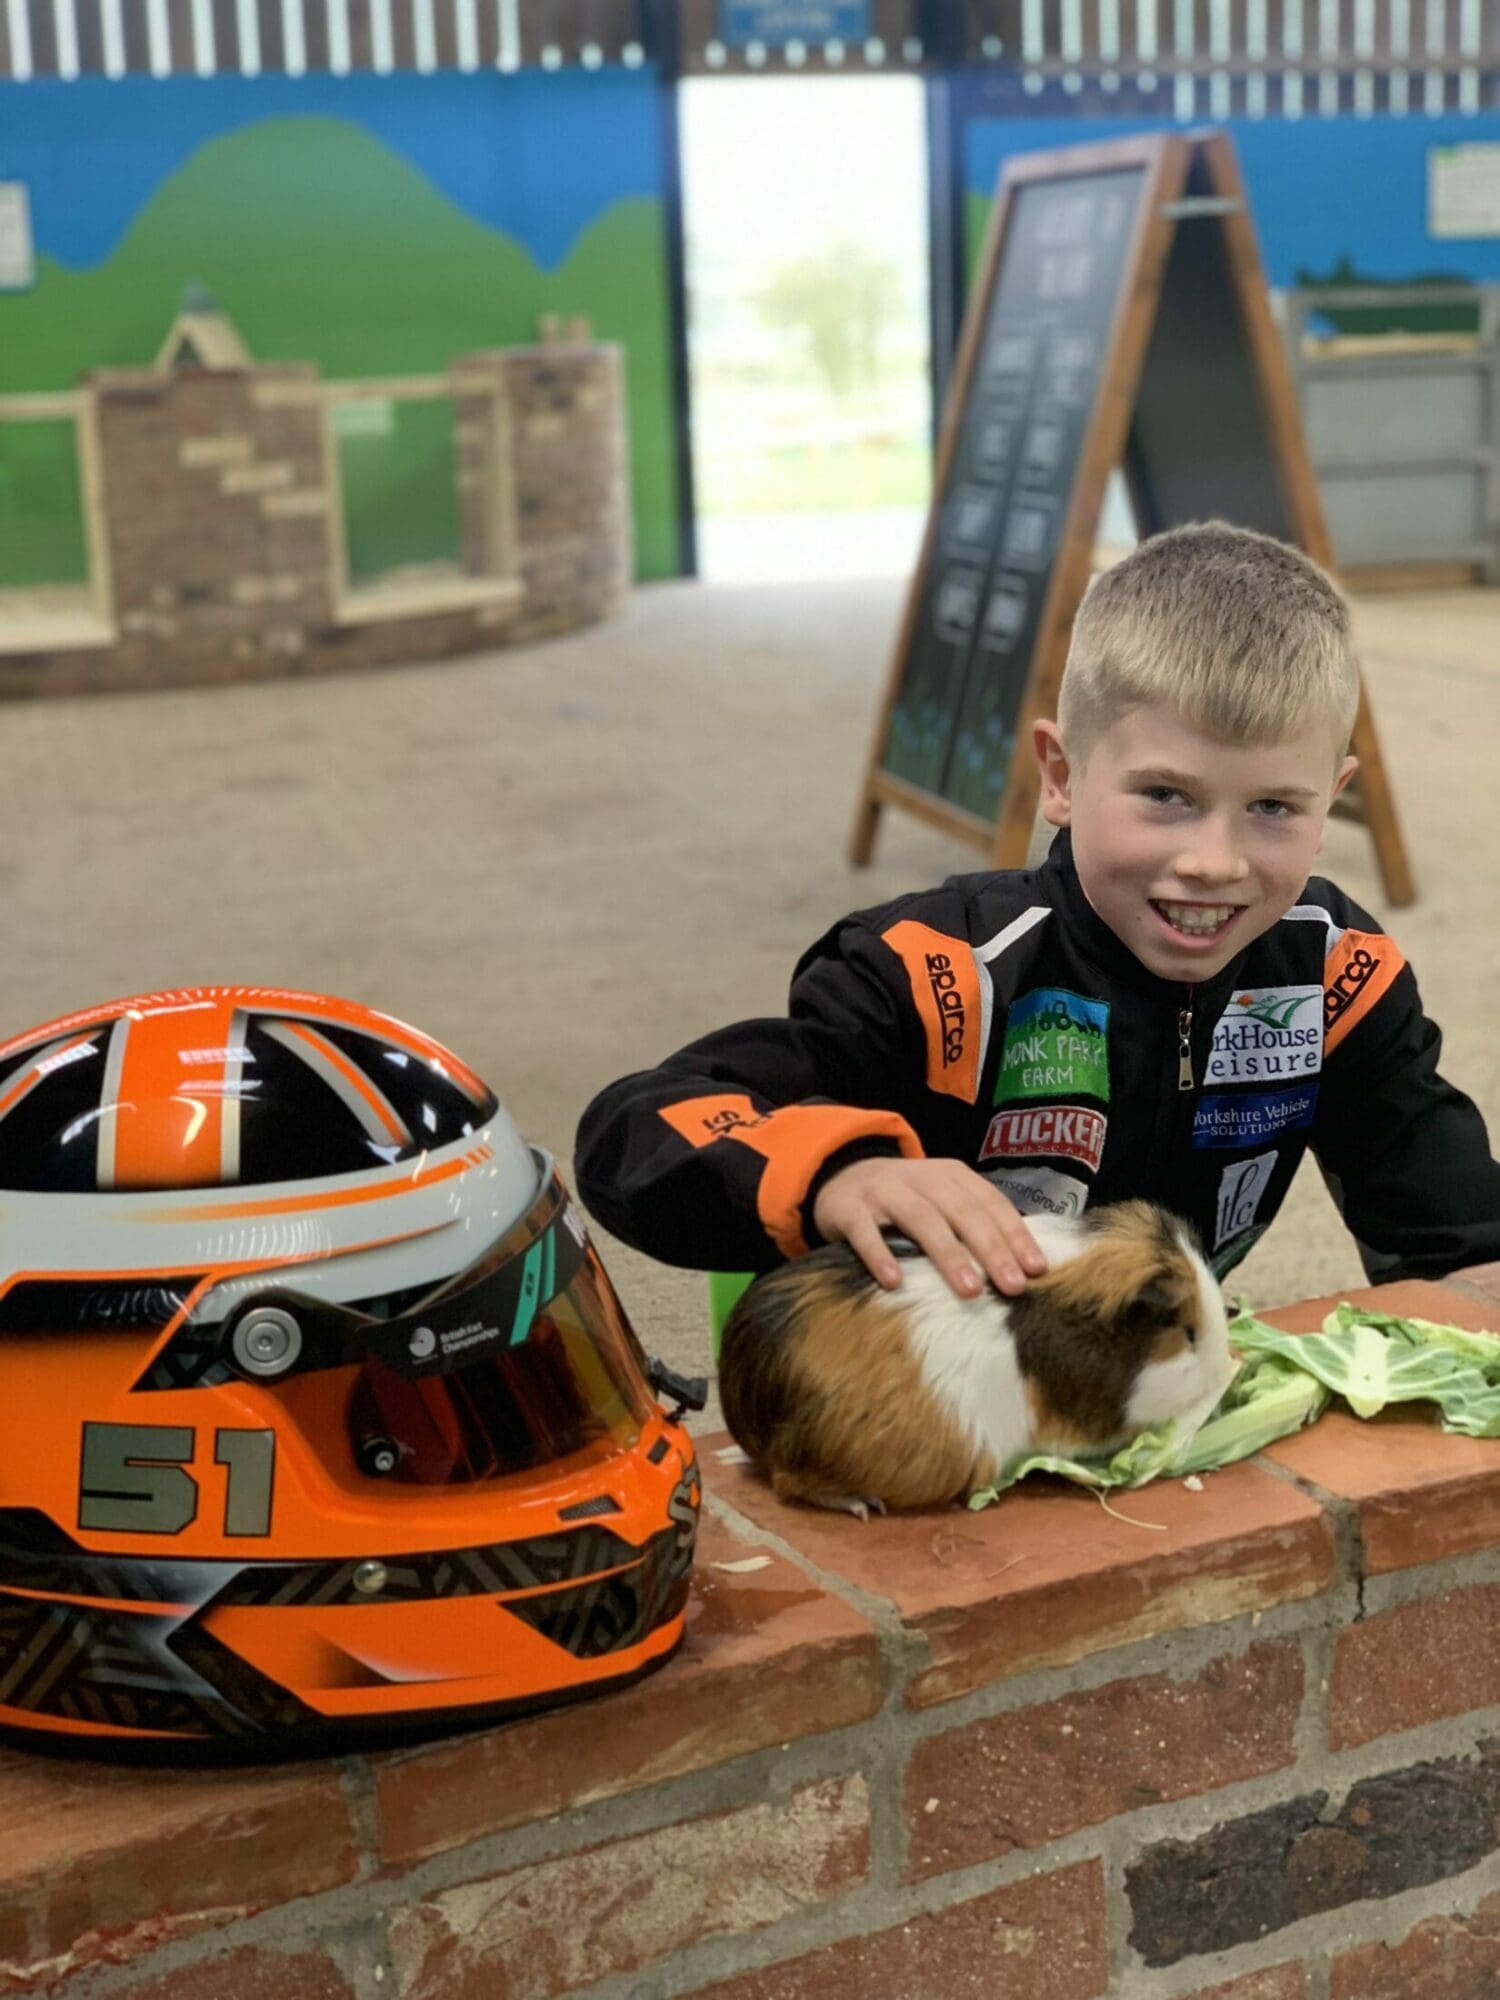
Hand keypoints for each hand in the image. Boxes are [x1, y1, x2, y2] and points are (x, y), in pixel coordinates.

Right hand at [812, 1157, 1047, 1298]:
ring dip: (948, 1254)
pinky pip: (865, 1232)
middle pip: (962, 1211)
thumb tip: (1021, 1264)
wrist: (837, 1175)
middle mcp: (920, 1177)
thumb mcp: (939, 1198)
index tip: (1037, 1269)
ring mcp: (883, 1190)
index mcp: (950, 1175)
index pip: (990, 1202)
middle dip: (991, 1249)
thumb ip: (972, 1220)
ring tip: (970, 1290)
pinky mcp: (848, 1208)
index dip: (1015, 1234)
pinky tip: (895, 1282)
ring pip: (921, 1219)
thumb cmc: (903, 1198)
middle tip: (1013, 1286)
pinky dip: (880, 1254)